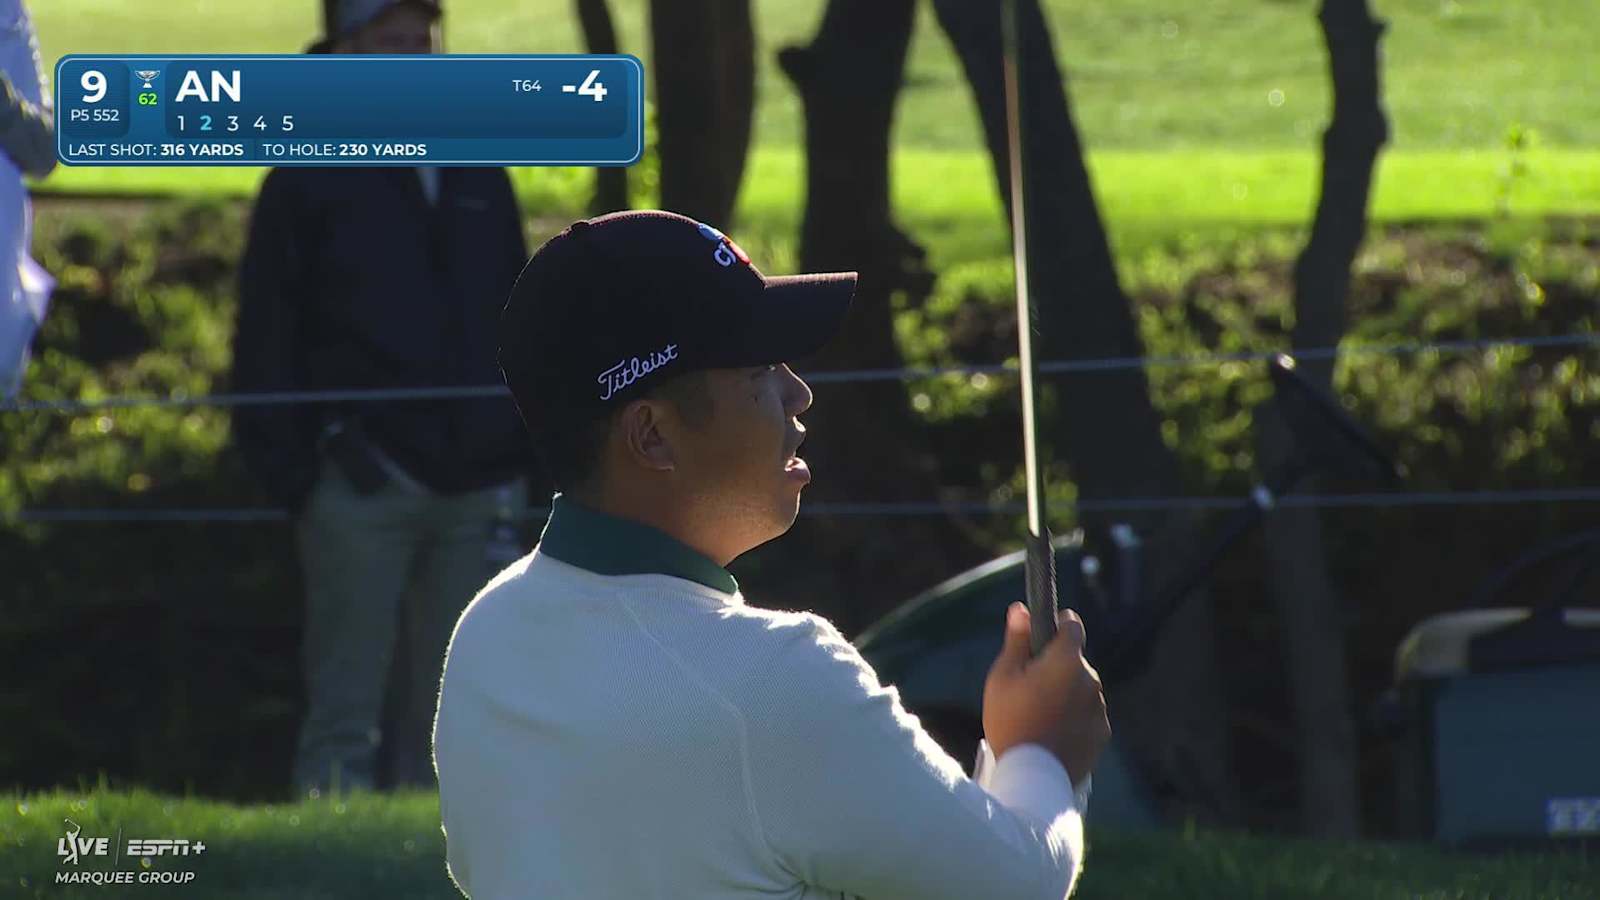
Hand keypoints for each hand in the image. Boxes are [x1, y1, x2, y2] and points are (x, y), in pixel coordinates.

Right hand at [982, 603, 1110, 784]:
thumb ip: (1017, 641)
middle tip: (1028, 688)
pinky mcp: (1102, 733)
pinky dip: (1074, 718)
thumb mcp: (1003, 677)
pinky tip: (1053, 734)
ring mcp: (1099, 707)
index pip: (1072, 625)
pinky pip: (1088, 715)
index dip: (1057, 625)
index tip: (1042, 635)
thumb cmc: (1010, 721)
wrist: (1031, 778)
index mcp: (1066, 659)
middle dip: (1056, 666)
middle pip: (1074, 661)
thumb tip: (1020, 609)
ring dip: (1066, 693)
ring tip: (1039, 717)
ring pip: (1082, 689)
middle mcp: (1090, 679)